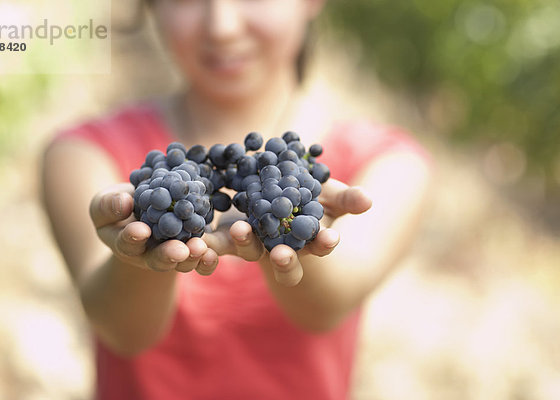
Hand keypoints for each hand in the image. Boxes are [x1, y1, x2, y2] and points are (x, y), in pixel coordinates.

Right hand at [89, 183, 218, 273]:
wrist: (146, 211)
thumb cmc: (119, 207)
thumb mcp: (104, 205)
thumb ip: (107, 206)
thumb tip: (123, 202)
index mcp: (126, 244)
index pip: (127, 242)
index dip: (133, 236)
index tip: (140, 230)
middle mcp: (150, 255)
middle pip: (158, 259)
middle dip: (168, 254)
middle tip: (179, 251)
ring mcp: (174, 253)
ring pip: (183, 261)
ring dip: (192, 256)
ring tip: (200, 248)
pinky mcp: (193, 248)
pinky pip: (201, 259)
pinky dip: (207, 259)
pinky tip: (213, 254)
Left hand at [203, 179, 371, 285]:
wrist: (275, 189)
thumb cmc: (309, 194)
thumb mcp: (329, 193)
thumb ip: (347, 198)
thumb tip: (369, 200)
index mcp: (307, 242)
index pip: (319, 247)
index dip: (324, 244)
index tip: (330, 238)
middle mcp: (281, 250)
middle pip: (283, 262)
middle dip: (284, 259)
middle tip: (281, 253)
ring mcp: (255, 245)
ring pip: (250, 251)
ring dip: (245, 243)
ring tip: (241, 230)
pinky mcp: (228, 237)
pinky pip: (218, 243)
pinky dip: (209, 244)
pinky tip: (201, 240)